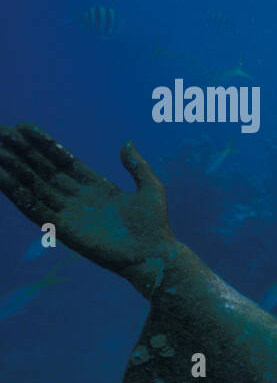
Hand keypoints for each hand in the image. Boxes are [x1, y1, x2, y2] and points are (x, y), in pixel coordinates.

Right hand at [0, 124, 176, 282]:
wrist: (153, 255)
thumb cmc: (156, 225)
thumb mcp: (150, 188)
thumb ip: (137, 166)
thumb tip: (125, 143)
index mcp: (95, 186)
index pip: (63, 160)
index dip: (44, 144)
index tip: (24, 127)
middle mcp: (78, 198)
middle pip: (43, 169)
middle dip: (22, 151)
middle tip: (0, 132)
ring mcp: (69, 212)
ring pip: (34, 185)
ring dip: (13, 168)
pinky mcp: (62, 228)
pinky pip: (34, 207)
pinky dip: (16, 193)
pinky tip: (1, 177)